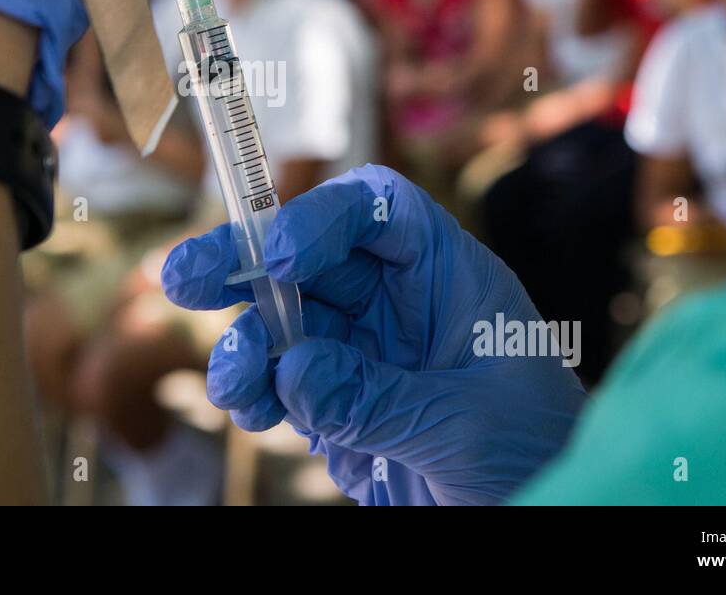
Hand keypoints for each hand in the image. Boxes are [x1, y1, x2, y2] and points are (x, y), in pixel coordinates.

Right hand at [161, 165, 585, 504]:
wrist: (542, 514)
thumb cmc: (538, 449)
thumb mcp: (465, 422)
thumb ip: (376, 397)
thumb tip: (295, 370)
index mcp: (448, 277)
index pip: (380, 211)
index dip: (323, 217)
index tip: (278, 255)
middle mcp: (399, 303)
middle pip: (310, 258)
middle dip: (246, 263)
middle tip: (183, 276)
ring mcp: (365, 351)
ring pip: (284, 322)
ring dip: (247, 342)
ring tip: (236, 378)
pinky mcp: (342, 402)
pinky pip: (283, 381)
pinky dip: (256, 391)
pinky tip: (249, 405)